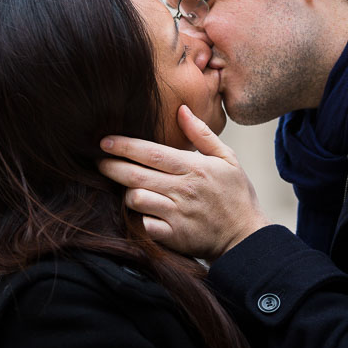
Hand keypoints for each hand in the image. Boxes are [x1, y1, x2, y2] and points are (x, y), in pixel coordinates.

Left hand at [99, 105, 271, 260]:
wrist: (247, 237)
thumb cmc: (236, 196)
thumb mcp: (228, 159)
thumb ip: (202, 134)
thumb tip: (181, 110)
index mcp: (194, 168)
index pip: (151, 152)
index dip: (124, 145)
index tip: (105, 141)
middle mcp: (183, 189)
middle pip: (136, 175)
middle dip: (111, 166)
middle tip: (100, 162)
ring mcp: (177, 214)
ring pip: (135, 199)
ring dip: (127, 194)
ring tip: (129, 189)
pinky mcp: (173, 236)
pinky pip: (144, 224)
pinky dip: (140, 219)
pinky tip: (143, 213)